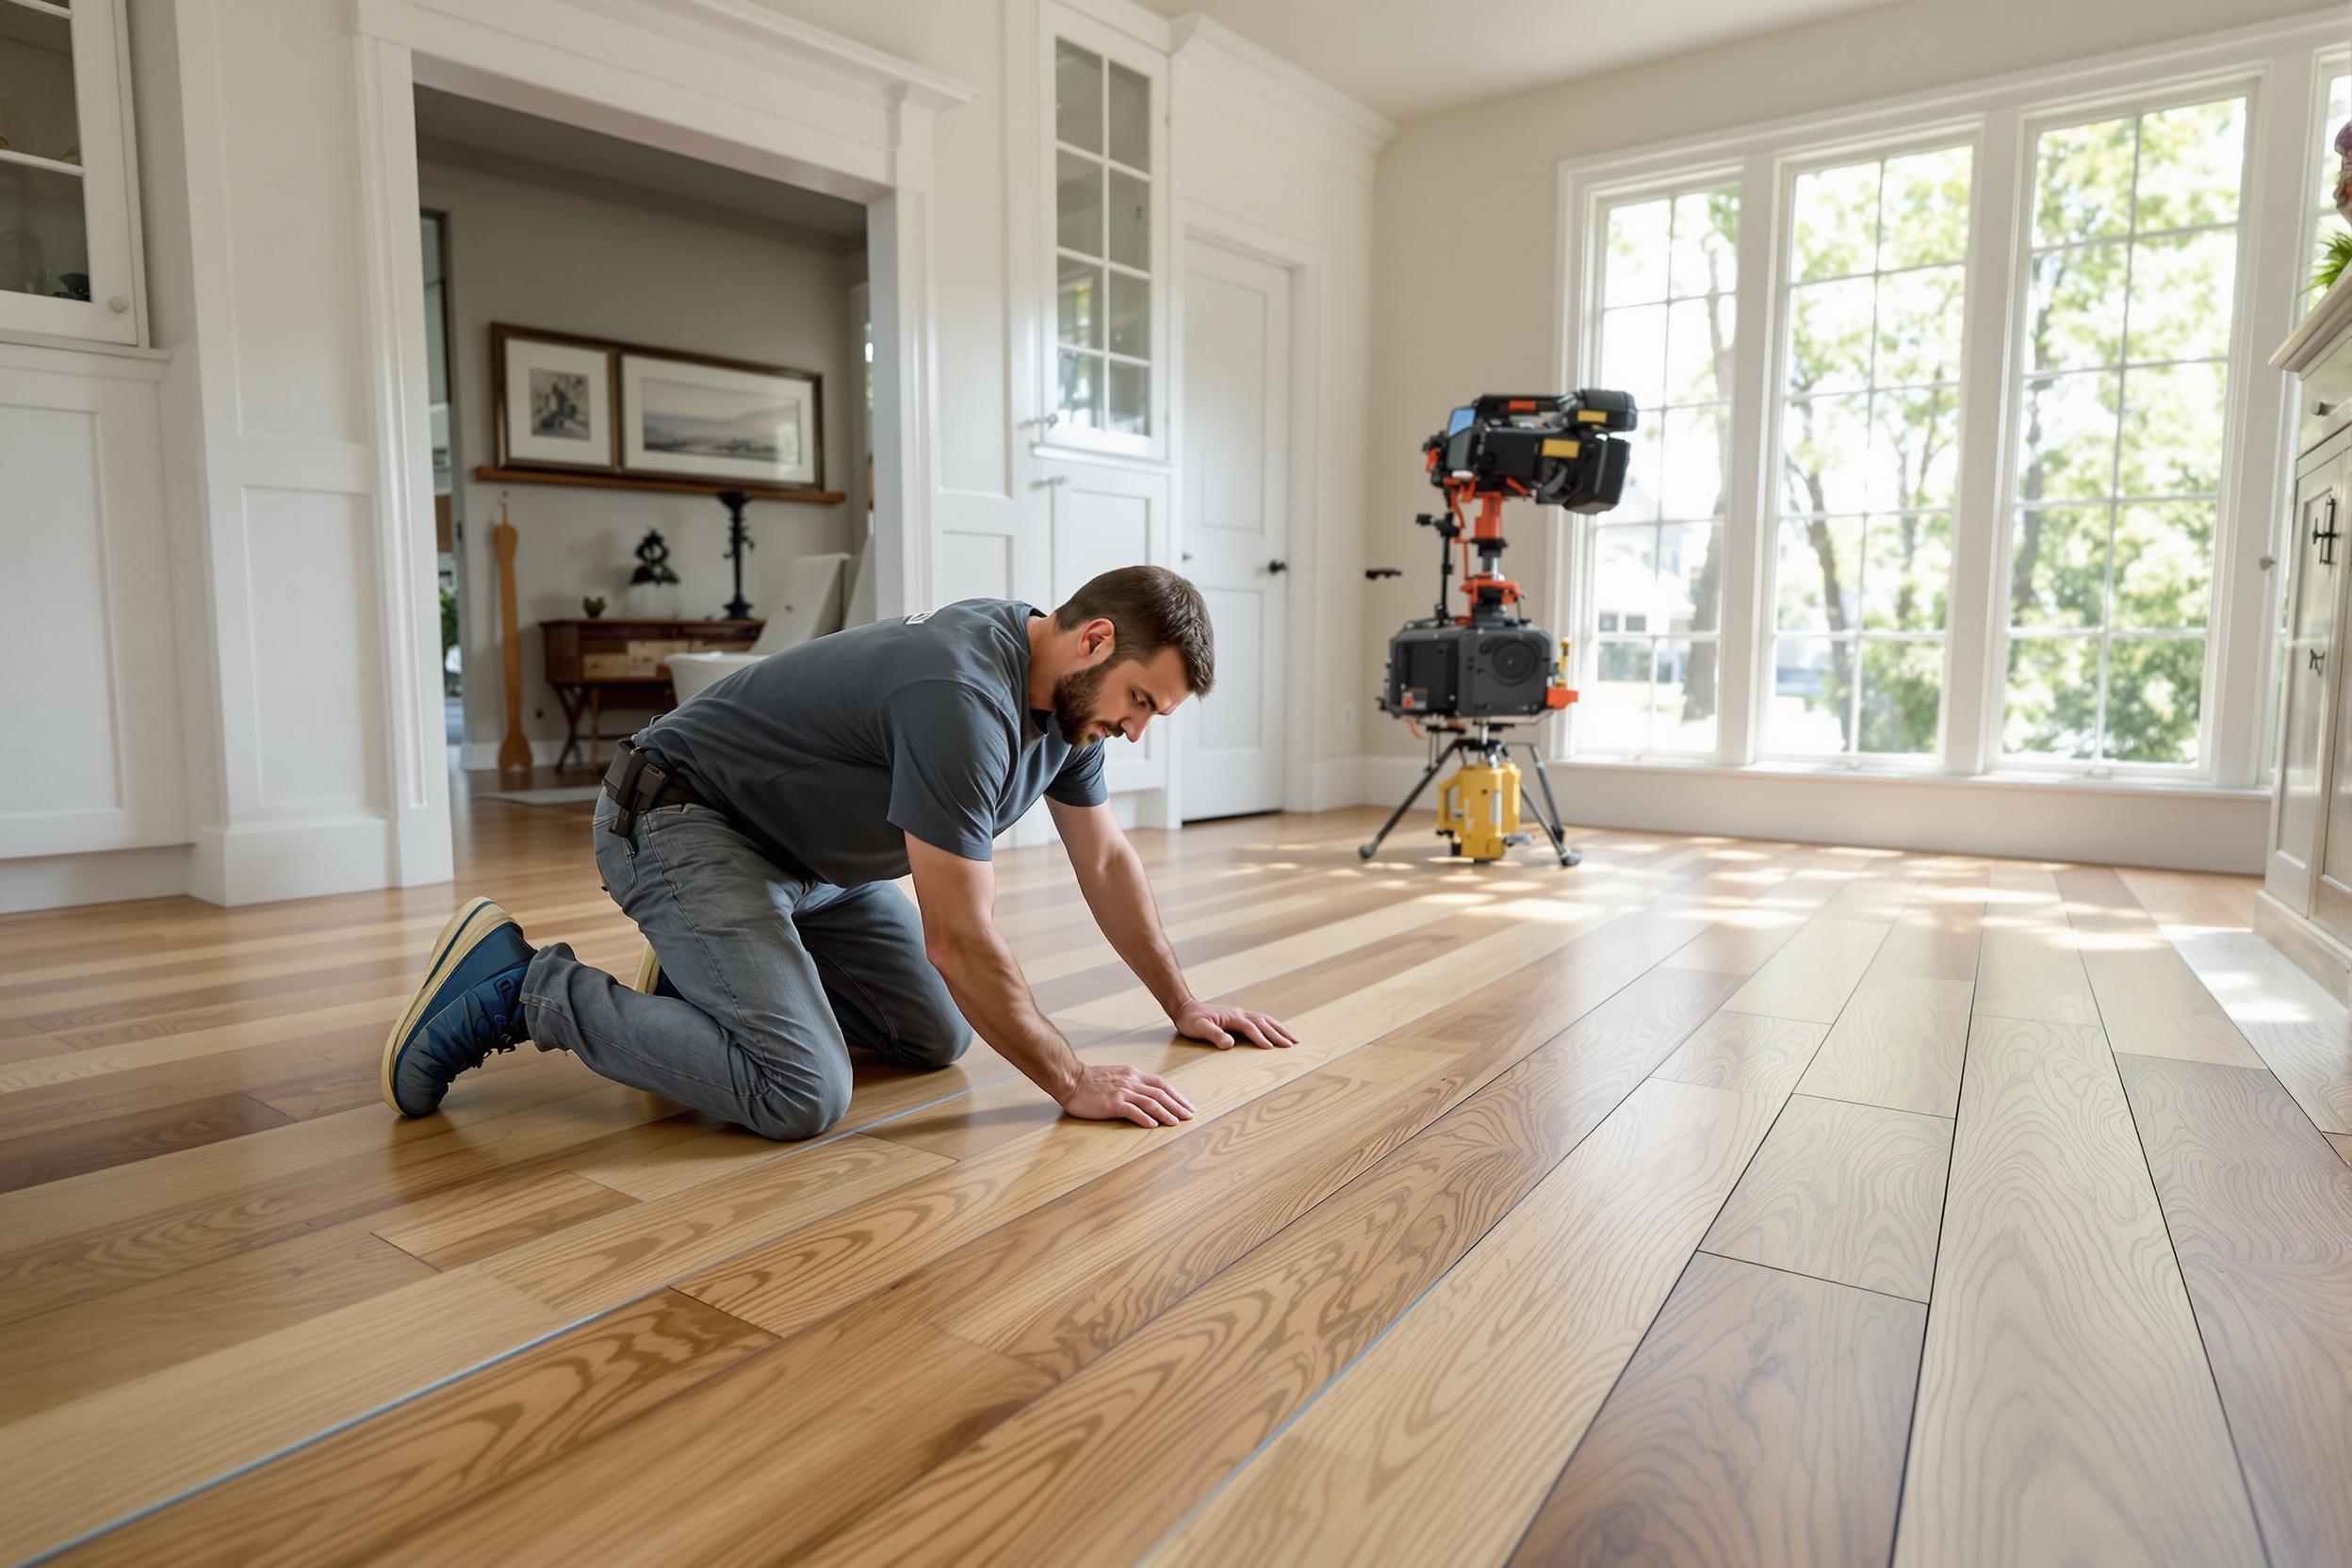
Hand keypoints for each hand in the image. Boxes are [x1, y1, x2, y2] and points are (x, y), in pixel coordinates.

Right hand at [1059, 1062, 1195, 1126]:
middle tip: (1189, 1116)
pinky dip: (1145, 1118)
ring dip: (1166, 1113)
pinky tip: (1154, 1125)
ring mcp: (1122, 1092)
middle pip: (1160, 1093)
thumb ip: (1132, 1084)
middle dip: (1177, 1105)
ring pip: (1151, 1102)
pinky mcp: (1112, 1103)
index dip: (1176, 1095)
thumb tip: (1147, 1095)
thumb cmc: (1090, 1081)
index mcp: (1133, 1074)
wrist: (1070, 1080)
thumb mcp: (1116, 1076)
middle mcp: (1130, 1082)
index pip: (1161, 1084)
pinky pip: (1133, 1111)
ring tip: (1176, 1122)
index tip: (1187, 1105)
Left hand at [1173, 1001, 1298, 1050]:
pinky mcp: (1239, 1016)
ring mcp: (1240, 1014)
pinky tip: (1277, 1028)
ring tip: (1293, 1037)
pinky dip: (1272, 1025)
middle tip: (1293, 1043)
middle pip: (1264, 1022)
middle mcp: (1240, 1013)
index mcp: (1232, 1017)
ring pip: (1265, 1020)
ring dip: (1280, 1028)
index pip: (1251, 1028)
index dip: (1261, 1038)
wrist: (1186, 1008)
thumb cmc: (1191, 1020)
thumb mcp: (1199, 1028)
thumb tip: (1230, 1044)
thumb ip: (1214, 1035)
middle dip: (1279, 1033)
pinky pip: (1260, 1020)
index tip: (1271, 1048)